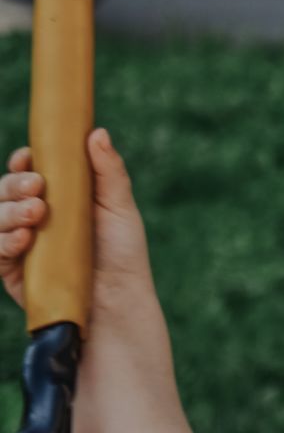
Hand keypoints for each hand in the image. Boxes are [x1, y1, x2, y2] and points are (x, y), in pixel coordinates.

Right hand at [1, 128, 155, 312]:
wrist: (119, 300)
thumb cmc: (122, 252)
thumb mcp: (119, 208)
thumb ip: (107, 171)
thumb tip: (97, 132)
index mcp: (56, 196)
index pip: (26, 171)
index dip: (22, 162)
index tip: (29, 158)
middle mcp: (32, 216)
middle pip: (4, 190)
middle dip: (14, 184)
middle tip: (38, 187)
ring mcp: (18, 242)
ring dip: (7, 210)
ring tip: (36, 213)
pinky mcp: (10, 270)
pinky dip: (3, 241)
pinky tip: (23, 238)